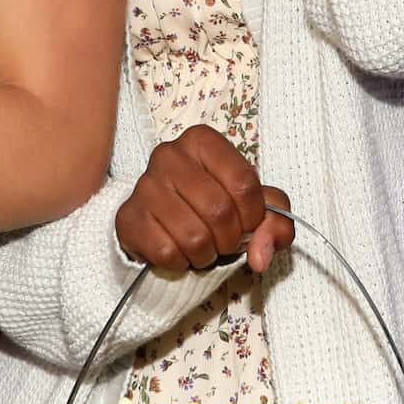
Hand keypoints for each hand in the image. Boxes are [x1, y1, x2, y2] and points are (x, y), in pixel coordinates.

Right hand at [114, 125, 293, 274]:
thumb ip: (275, 223)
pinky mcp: (128, 218)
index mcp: (202, 141)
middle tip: (225, 242)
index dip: (253, 215)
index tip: (248, 225)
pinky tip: (179, 251)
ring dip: (207, 254)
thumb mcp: (255, 207)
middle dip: (231, 239)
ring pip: (194, 236)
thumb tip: (260, 255)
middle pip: (219, 211)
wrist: (163, 222)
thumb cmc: (216, 206)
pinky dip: (181, 262)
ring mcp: (144, 185)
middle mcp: (169, 155)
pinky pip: (167, 252)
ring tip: (204, 247)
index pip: (243, 183)